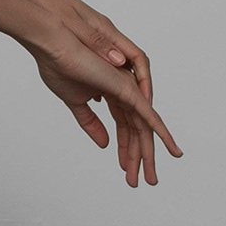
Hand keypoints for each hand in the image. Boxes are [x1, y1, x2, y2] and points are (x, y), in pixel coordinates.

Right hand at [20, 0, 180, 187]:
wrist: (54, 44)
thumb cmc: (58, 65)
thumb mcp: (74, 102)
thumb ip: (90, 122)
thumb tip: (105, 143)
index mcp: (110, 91)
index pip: (124, 126)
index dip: (124, 148)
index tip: (124, 169)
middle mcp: (123, 90)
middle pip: (137, 130)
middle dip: (139, 156)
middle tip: (141, 181)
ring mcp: (128, 89)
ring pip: (144, 128)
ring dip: (147, 154)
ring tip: (148, 178)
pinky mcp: (128, 89)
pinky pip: (150, 116)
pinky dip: (163, 134)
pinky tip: (171, 150)